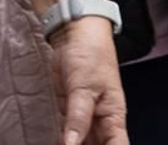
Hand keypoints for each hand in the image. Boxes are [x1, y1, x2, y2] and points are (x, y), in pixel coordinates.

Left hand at [50, 17, 127, 144]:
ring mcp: (83, 115)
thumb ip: (78, 117)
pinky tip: (54, 141)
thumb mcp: (84, 88)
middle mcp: (100, 120)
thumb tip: (71, 144)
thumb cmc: (90, 55)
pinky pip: (65, 130)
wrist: (73, 33)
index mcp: (113, 117)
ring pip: (81, 141)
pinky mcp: (67, 109)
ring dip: (71, 144)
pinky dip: (60, 138)